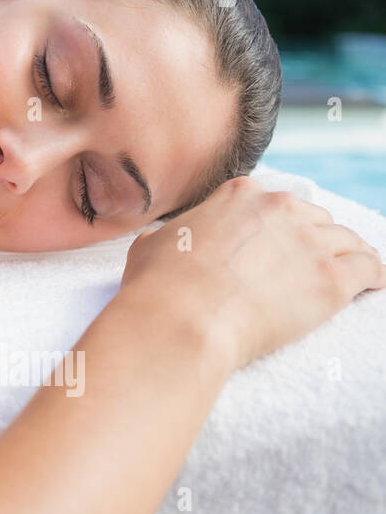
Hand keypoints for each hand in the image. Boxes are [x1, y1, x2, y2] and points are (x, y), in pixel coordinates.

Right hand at [118, 175, 385, 371]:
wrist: (182, 318)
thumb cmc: (159, 285)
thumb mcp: (150, 245)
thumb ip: (168, 235)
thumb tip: (160, 242)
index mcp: (240, 194)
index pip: (273, 202)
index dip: (276, 226)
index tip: (274, 244)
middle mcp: (280, 208)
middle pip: (315, 218)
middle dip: (312, 240)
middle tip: (305, 265)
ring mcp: (309, 243)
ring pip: (347, 240)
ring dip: (347, 256)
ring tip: (348, 273)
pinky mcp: (331, 280)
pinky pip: (371, 269)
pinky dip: (374, 276)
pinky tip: (372, 285)